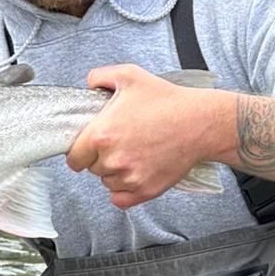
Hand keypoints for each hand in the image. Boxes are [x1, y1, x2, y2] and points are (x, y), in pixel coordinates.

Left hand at [66, 63, 231, 208]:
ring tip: (134, 153)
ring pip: (107, 183)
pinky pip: (120, 200)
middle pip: (92, 169)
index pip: (74, 158)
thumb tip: (89, 83)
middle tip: (121, 142)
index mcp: (101, 135)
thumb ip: (100, 77)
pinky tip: (135, 173)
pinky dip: (124, 191)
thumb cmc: (167, 101)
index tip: (90, 146)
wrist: (200, 123)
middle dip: (101, 158)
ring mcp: (129, 179)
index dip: (80, 151)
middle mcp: (112, 161)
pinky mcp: (145, 191)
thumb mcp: (130, 75)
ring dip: (115, 173)